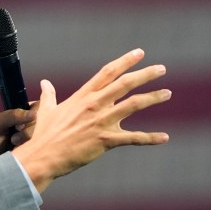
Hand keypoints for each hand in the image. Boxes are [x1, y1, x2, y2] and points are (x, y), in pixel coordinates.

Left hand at [0, 103, 37, 170]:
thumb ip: (13, 115)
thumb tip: (34, 114)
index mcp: (19, 113)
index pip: (38, 107)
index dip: (33, 115)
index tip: (19, 126)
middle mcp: (28, 124)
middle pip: (43, 122)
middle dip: (29, 130)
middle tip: (14, 138)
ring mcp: (32, 138)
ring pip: (43, 135)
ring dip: (29, 140)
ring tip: (14, 145)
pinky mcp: (33, 150)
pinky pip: (41, 148)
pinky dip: (32, 149)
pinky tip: (20, 151)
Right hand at [13, 48, 169, 192]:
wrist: (42, 156)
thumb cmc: (43, 135)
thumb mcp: (45, 110)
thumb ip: (48, 95)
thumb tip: (45, 83)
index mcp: (83, 96)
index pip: (108, 73)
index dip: (125, 61)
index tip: (139, 53)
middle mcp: (94, 105)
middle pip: (125, 83)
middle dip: (145, 74)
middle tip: (162, 68)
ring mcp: (101, 122)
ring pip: (133, 105)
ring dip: (153, 97)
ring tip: (167, 93)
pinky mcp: (105, 140)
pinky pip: (133, 138)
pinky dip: (151, 138)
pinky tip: (165, 138)